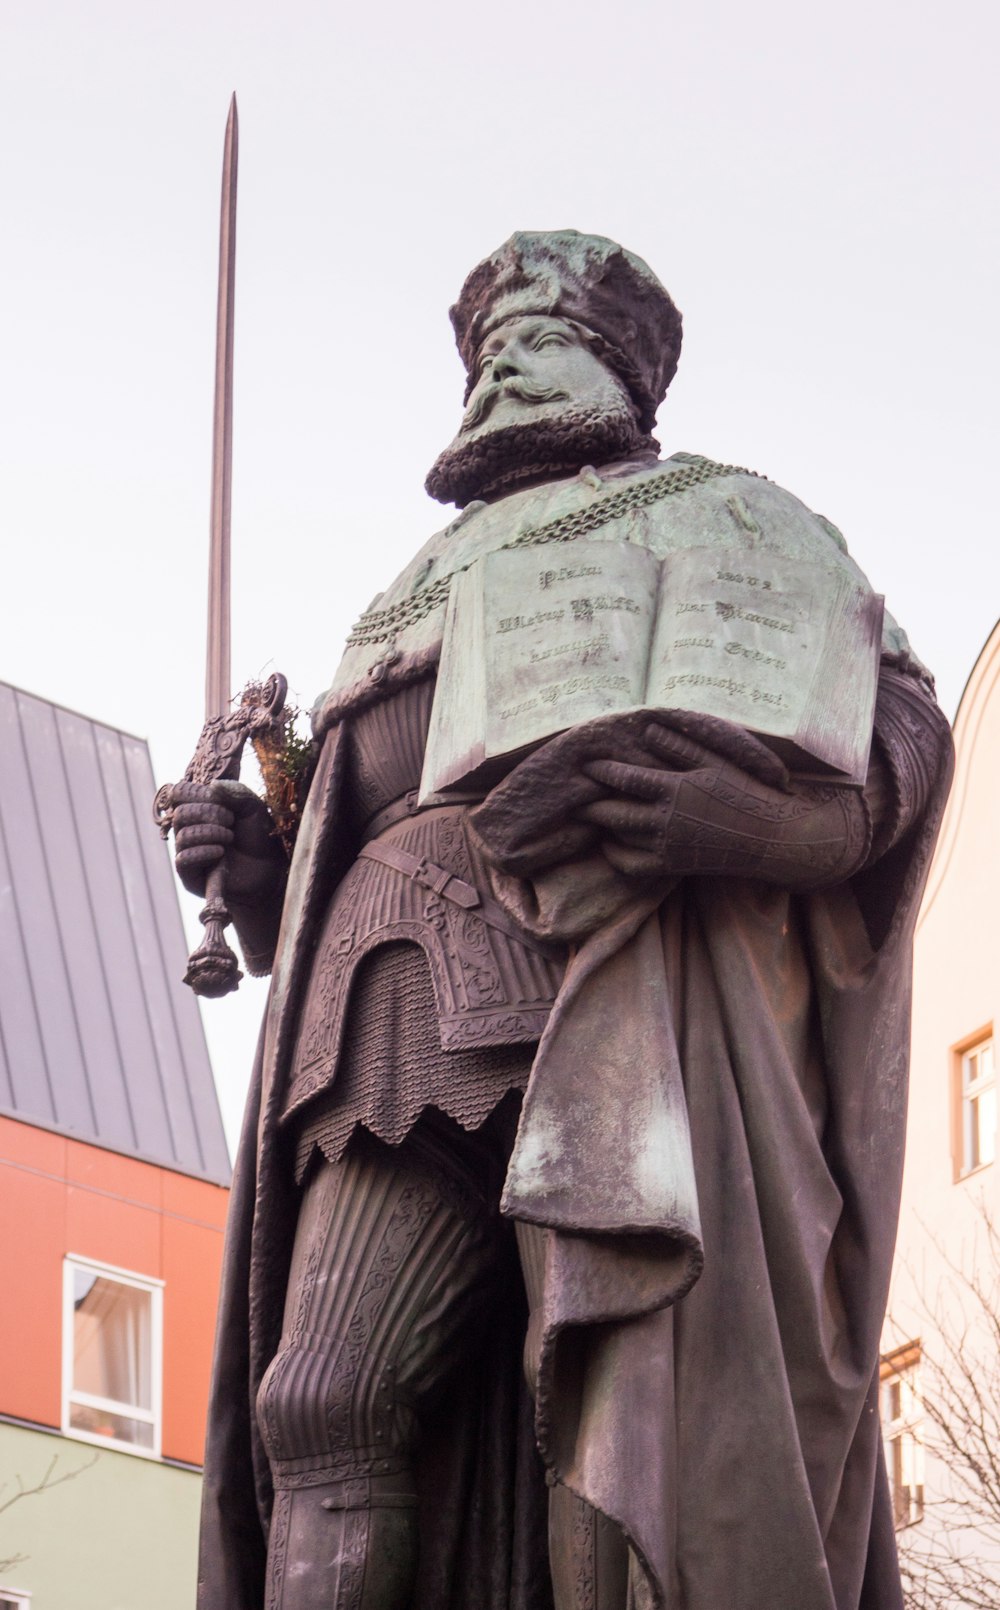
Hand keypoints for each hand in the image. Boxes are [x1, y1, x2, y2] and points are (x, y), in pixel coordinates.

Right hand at [170, 779, 285, 907]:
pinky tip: (221, 853)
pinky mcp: (189, 875)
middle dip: (208, 814)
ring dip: (211, 833)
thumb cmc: (258, 835)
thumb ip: (235, 791)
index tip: (218, 798)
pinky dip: (204, 852)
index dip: (197, 793)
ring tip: (229, 838)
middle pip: (179, 813)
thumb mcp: (252, 807)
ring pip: (183, 835)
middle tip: (230, 821)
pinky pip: (183, 859)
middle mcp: (187, 828)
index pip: (178, 793)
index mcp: (197, 808)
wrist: (270, 868)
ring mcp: (186, 851)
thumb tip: (212, 785)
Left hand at [577, 723, 868, 885]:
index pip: (625, 778)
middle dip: (591, 805)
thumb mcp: (716, 762)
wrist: (770, 838)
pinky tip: (614, 844)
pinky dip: (616, 856)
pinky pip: (631, 866)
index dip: (601, 770)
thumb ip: (680, 746)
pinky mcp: (672, 866)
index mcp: (676, 788)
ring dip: (602, 828)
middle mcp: (666, 819)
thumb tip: (647, 730)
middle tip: (577, 797)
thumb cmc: (746, 791)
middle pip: (613, 813)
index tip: (585, 764)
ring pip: (619, 839)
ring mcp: (668, 846)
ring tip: (592, 816)